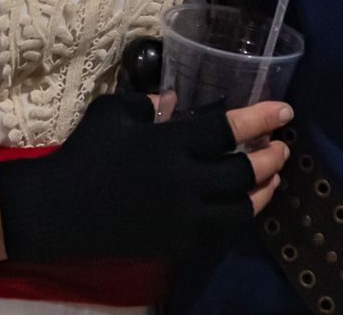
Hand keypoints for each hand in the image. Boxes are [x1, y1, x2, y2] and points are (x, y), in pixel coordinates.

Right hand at [0, 92, 292, 260]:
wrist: (58, 210)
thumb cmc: (85, 152)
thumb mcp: (114, 112)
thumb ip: (150, 103)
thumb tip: (177, 99)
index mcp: (169, 145)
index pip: (227, 130)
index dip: (260, 118)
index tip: (284, 111)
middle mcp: (184, 184)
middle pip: (243, 172)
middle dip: (271, 158)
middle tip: (282, 146)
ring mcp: (182, 219)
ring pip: (241, 209)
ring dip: (264, 192)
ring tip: (274, 178)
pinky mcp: (176, 243)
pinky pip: (221, 233)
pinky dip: (240, 217)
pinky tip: (245, 206)